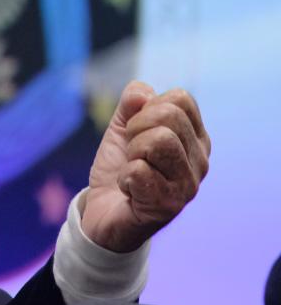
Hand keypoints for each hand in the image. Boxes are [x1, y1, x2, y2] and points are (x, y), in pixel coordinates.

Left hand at [82, 81, 210, 251]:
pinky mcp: (169, 206)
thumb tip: (144, 95)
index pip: (180, 98)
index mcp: (195, 137)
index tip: (137, 130)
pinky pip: (139, 171)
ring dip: (132, 153)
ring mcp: (188, 185)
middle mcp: (201, 160)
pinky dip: (124, 177)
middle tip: (132, 152)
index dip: (147, 107)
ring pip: (159, 141)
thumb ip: (132, 102)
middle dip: (136, 129)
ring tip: (133, 169)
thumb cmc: (120, 165)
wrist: (103, 210)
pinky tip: (129, 190)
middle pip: (168, 116)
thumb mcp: (122, 126)